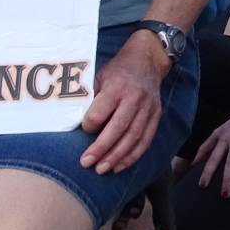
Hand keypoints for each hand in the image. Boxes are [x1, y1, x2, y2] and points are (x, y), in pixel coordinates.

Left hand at [80, 32, 166, 175]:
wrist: (147, 60)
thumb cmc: (117, 71)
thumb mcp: (99, 76)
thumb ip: (89, 98)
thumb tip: (73, 121)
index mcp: (116, 87)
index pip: (100, 113)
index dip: (89, 125)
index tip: (82, 130)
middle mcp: (134, 98)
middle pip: (118, 128)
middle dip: (101, 148)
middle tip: (86, 163)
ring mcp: (147, 108)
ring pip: (133, 137)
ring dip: (117, 156)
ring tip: (101, 169)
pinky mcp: (155, 115)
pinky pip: (145, 139)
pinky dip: (133, 155)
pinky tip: (120, 166)